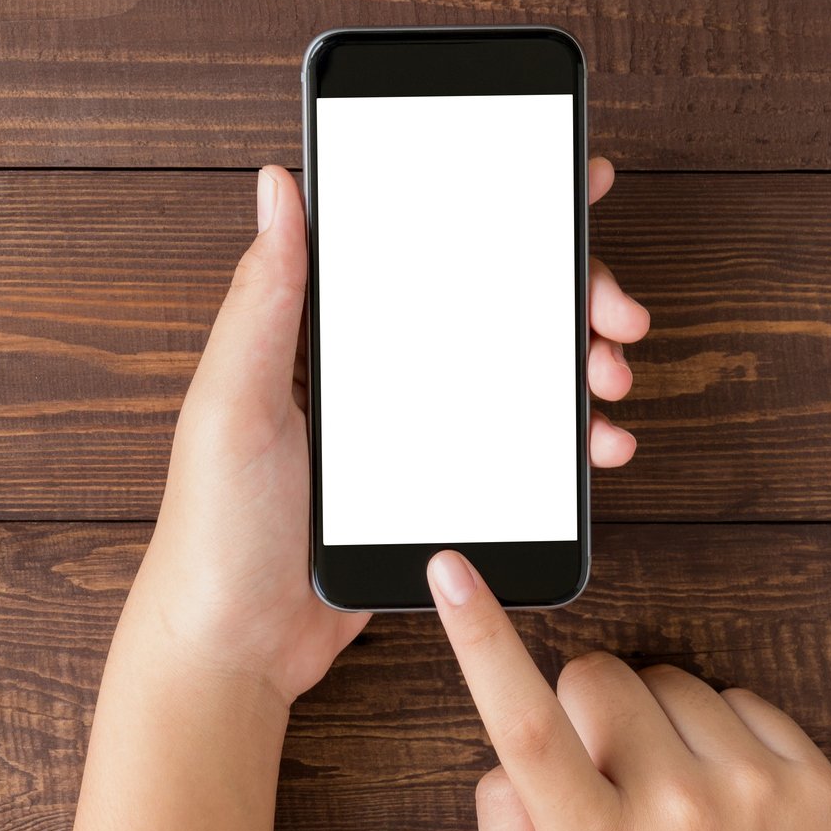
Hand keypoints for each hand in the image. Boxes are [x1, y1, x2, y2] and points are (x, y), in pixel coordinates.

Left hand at [126, 162, 651, 706]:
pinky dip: (565, 436)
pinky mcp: (436, 483)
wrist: (237, 648)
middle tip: (616, 311)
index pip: (421, 240)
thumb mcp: (233, 402)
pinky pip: (516, 443)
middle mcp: (376, 365)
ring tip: (611, 379)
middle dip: (568, 292)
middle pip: (491, 299)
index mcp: (325, 329)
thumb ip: (263, 297)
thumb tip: (278, 184)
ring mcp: (412, 425)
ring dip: (577, 361)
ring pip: (517, 368)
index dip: (496, 204)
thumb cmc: (213, 526)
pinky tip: (598, 442)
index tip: (567, 183)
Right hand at [426, 551, 830, 830]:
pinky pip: (734, 697)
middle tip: (598, 789)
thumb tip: (512, 750)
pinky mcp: (811, 781)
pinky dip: (713, 736)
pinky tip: (715, 805)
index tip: (454, 570)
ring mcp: (755, 792)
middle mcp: (681, 815)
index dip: (480, 638)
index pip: (524, 724)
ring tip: (665, 809)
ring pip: (664, 679)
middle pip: (594, 676)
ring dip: (651, 724)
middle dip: (579, 712)